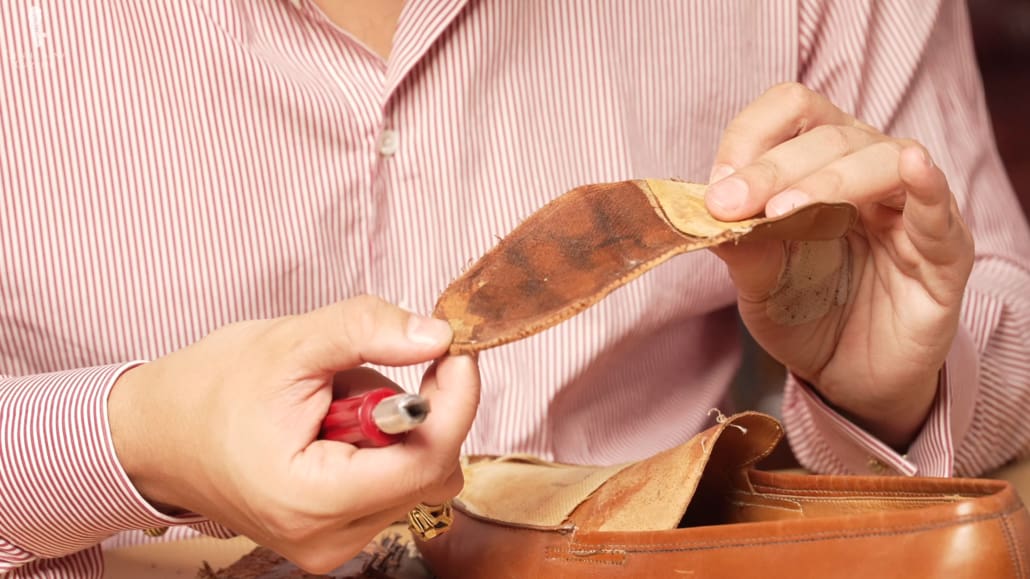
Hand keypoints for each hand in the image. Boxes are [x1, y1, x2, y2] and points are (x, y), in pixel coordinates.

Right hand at [108, 295, 479, 572]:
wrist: (156, 434)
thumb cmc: (211, 390)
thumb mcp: (290, 343)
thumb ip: (367, 330)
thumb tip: (437, 336)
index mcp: (313, 499)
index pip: (428, 459)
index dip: (456, 400)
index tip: (455, 350)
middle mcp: (329, 539)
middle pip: (431, 471)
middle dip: (419, 411)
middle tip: (371, 369)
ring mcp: (332, 546)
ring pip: (417, 479)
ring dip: (398, 430)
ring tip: (336, 404)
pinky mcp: (335, 538)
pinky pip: (394, 489)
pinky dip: (384, 449)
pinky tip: (338, 428)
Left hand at [704, 83, 973, 448]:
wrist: (849, 378)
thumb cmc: (807, 315)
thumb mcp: (760, 282)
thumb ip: (741, 245)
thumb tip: (701, 211)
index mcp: (820, 162)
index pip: (792, 110)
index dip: (750, 138)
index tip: (715, 190)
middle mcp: (868, 170)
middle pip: (829, 135)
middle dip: (771, 169)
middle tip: (728, 205)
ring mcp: (910, 209)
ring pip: (880, 159)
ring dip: (827, 180)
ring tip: (783, 212)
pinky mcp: (945, 254)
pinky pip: (941, 210)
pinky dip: (926, 185)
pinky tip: (913, 166)